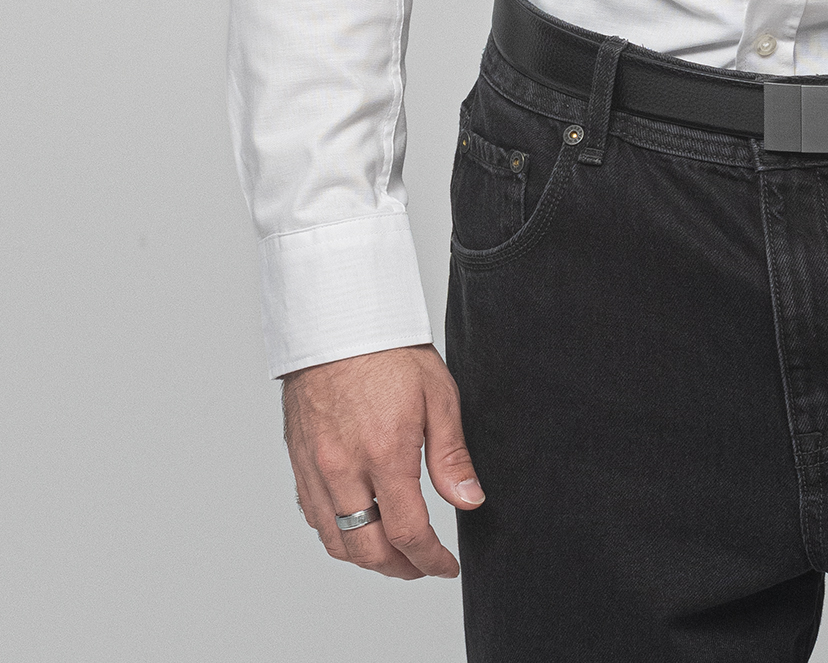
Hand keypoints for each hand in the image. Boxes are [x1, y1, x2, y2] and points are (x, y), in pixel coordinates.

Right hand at [281, 343, 482, 579]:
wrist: (337, 318)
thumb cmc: (389, 349)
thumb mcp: (438, 394)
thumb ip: (451, 456)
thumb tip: (470, 501)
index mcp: (384, 452)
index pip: (407, 533)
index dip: (430, 561)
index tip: (446, 567)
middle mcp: (344, 468)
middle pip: (367, 550)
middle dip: (399, 569)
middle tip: (422, 566)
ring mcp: (316, 467)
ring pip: (335, 541)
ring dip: (366, 558)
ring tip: (393, 554)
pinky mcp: (299, 460)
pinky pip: (314, 515)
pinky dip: (337, 533)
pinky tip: (358, 525)